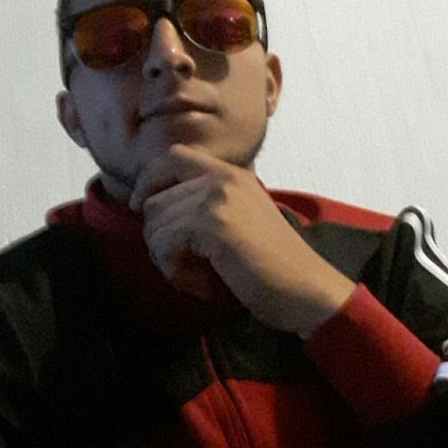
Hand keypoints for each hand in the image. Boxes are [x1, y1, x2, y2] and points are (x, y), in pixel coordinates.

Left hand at [129, 145, 355, 337]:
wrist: (305, 291)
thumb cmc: (271, 267)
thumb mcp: (239, 221)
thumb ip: (204, 205)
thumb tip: (150, 206)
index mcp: (231, 174)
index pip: (172, 157)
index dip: (148, 180)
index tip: (142, 208)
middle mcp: (224, 178)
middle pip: (155, 199)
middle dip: (158, 239)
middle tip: (183, 266)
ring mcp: (218, 198)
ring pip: (155, 225)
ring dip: (167, 260)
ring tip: (197, 277)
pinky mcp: (214, 224)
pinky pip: (164, 244)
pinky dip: (174, 271)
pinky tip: (200, 284)